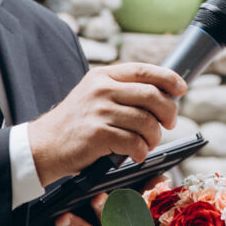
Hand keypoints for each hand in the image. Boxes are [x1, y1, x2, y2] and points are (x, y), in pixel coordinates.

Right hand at [26, 63, 186, 181]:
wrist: (44, 145)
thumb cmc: (75, 124)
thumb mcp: (94, 95)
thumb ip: (122, 91)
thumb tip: (161, 94)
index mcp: (103, 76)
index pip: (144, 71)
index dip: (169, 79)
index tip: (181, 89)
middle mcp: (101, 89)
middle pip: (152, 95)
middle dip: (168, 112)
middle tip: (169, 124)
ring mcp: (99, 111)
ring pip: (146, 121)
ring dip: (154, 137)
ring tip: (147, 144)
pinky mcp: (97, 134)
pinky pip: (134, 142)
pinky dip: (141, 151)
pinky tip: (135, 154)